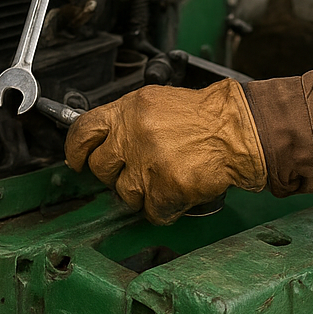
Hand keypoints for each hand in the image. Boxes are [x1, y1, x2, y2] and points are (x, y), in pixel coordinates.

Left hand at [65, 79, 266, 224]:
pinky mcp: (164, 188)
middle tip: (140, 167)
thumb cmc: (204, 116)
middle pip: (101, 168)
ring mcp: (148, 163)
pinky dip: (164, 206)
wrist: (238, 129)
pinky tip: (178, 188)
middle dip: (117, 173)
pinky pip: (150, 211)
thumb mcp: (158, 102)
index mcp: (130, 109)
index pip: (83, 130)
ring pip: (124, 194)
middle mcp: (134, 134)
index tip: (76, 159)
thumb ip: (128, 120)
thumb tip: (104, 140)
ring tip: (166, 174)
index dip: (75, 149)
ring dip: (143, 191)